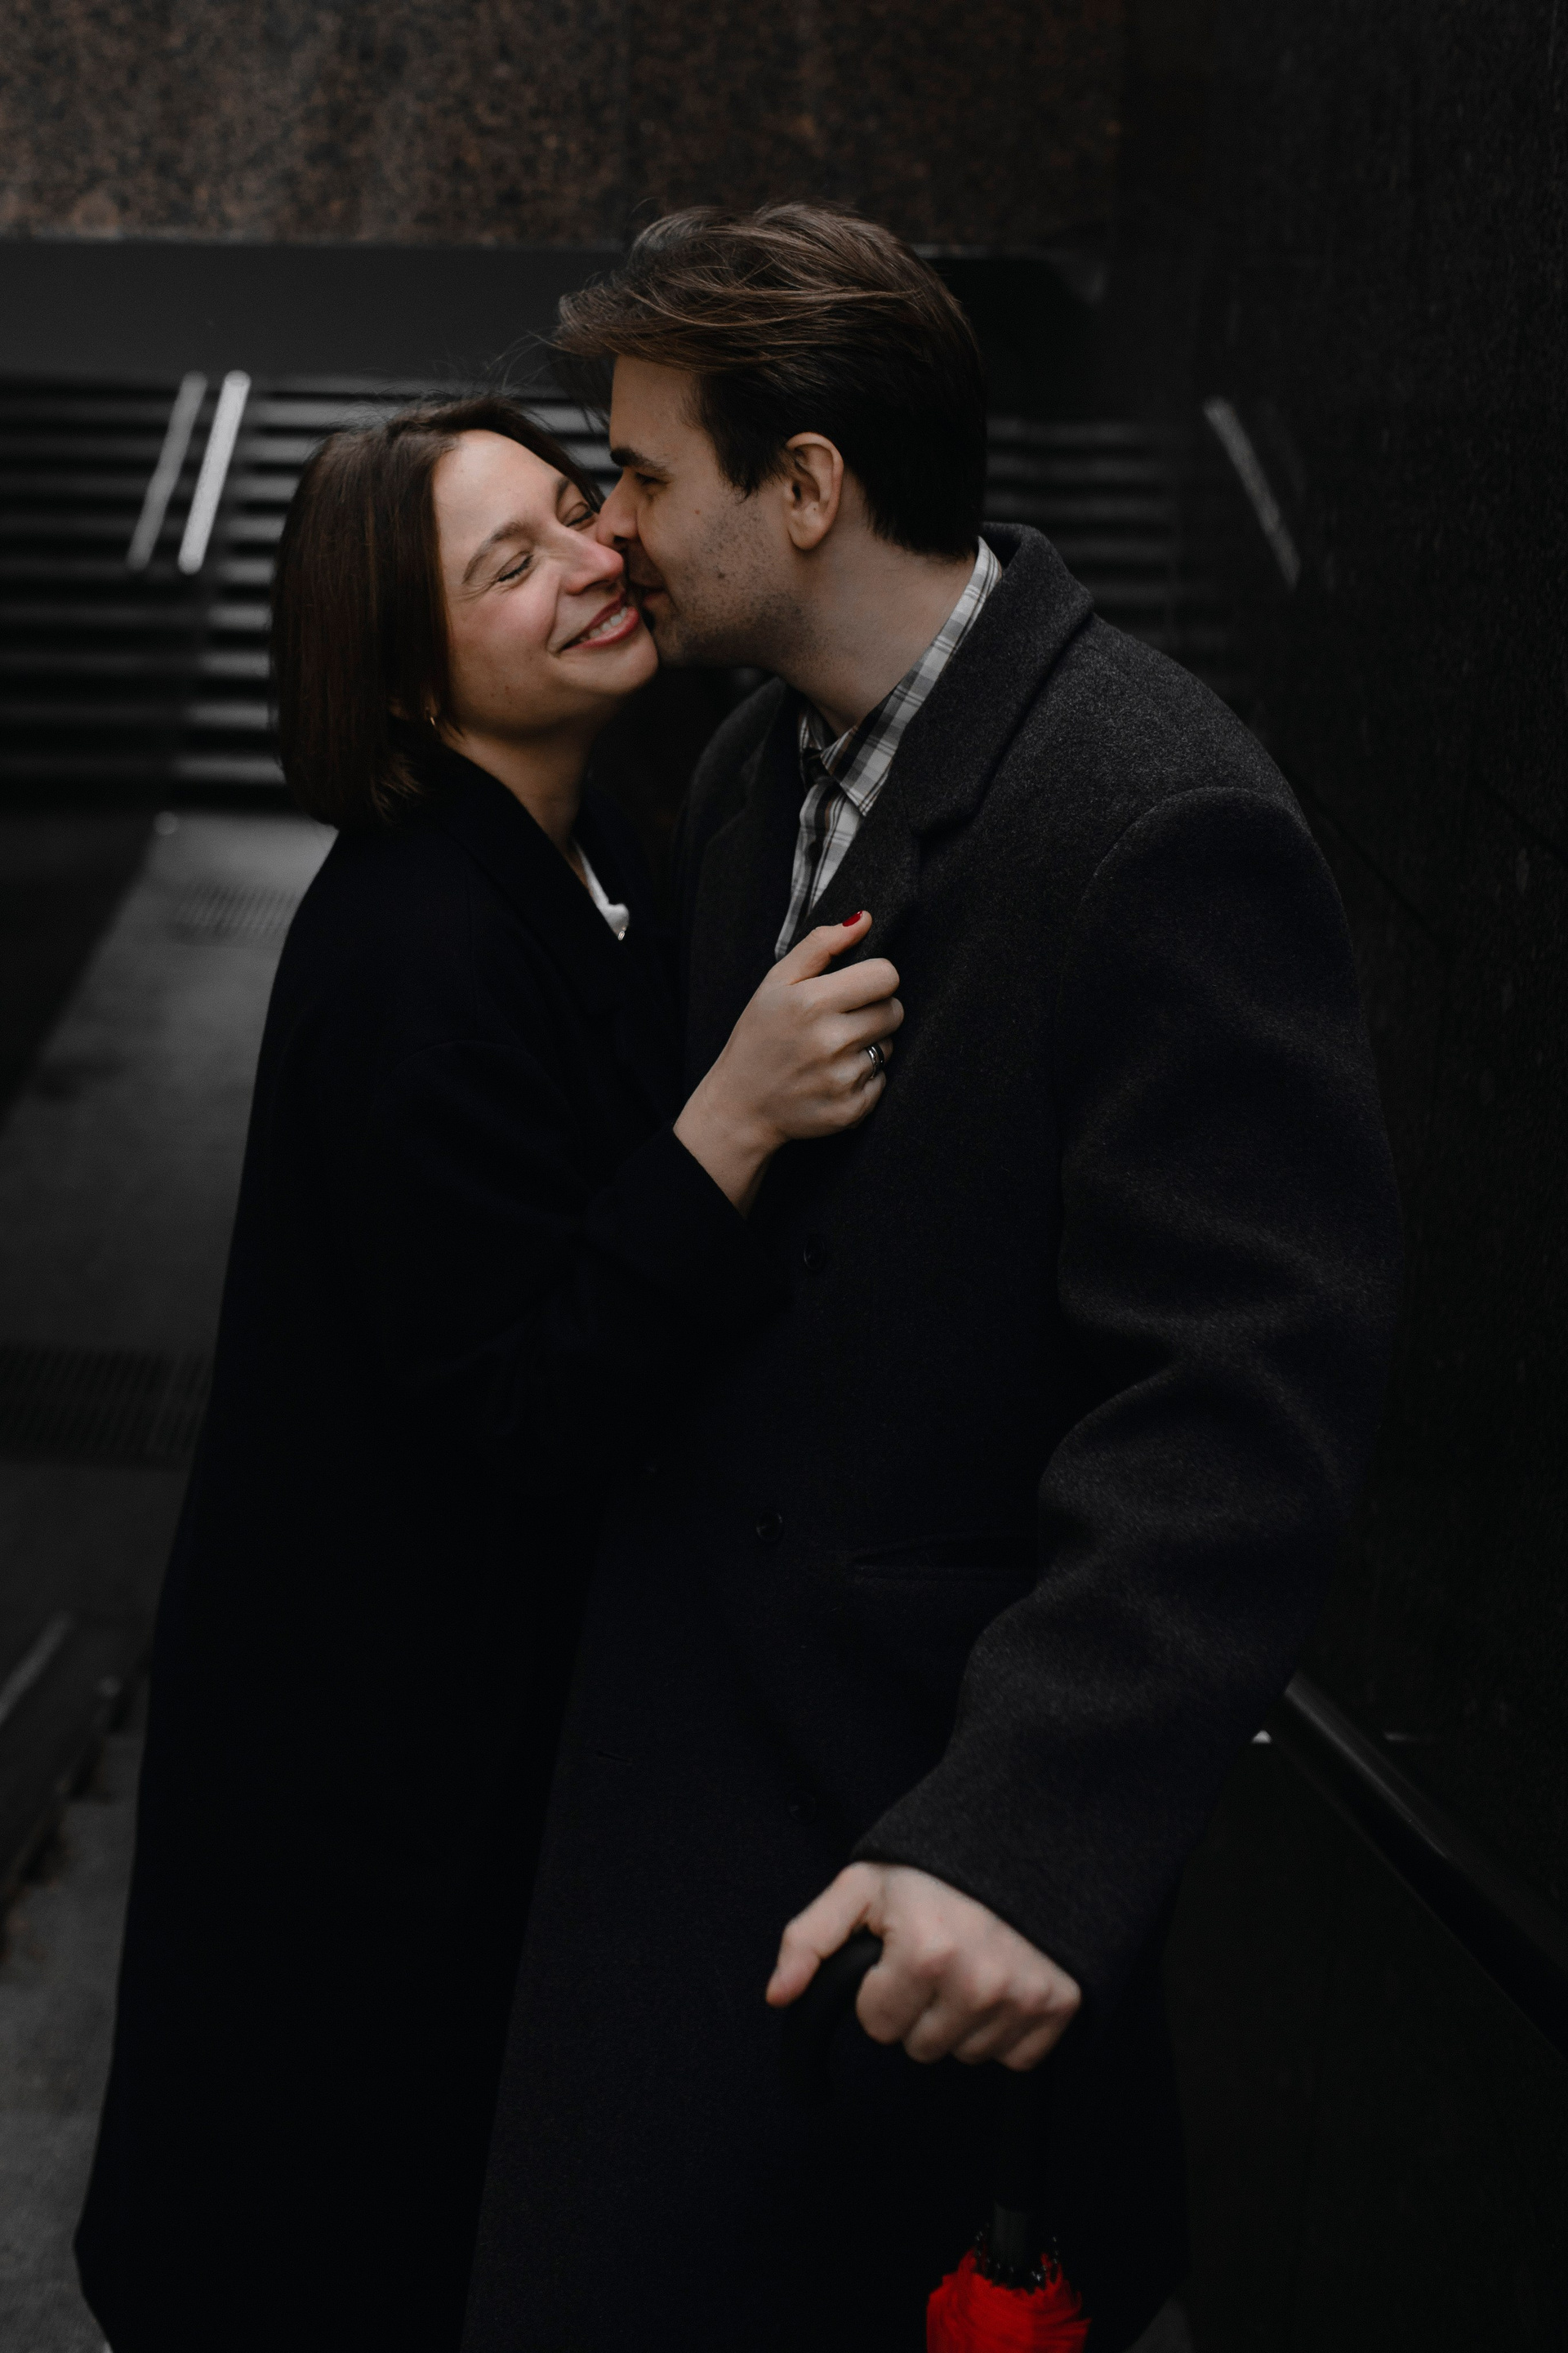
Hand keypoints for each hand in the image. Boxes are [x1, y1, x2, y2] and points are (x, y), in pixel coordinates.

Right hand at [674, 911, 901, 1211]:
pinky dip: (863, 1079)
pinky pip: (882, 1081)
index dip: (874, 978)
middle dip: (875, 1010)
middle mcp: (831, 1041)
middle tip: (841, 1021)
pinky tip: (832, 1078)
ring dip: (869, 1045)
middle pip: (894, 1010)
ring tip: (832, 1052)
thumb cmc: (758, 1037)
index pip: (886, 975)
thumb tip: (864, 920)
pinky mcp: (851, 1109)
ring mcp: (842, 1078)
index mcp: (812, 1002)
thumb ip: (820, 946)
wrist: (740, 1106)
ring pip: (889, 1046)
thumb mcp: (776, 983)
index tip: (856, 987)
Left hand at [765, 1861, 1080, 2070]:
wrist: (1020, 1837)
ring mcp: (1024, 1997)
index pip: (878, 2025)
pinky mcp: (1060, 2007)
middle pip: (921, 2047)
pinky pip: (1015, 2057)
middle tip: (934, 1956)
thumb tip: (778, 1996)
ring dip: (960, 2020)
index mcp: (925, 1953)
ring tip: (968, 1964)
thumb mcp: (862, 1886)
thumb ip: (810, 1939)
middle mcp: (978, 1983)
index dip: (879, 1989)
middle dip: (918, 2008)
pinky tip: (999, 1983)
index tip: (898, 1953)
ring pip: (966, 2055)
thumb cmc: (935, 1867)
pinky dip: (1003, 2029)